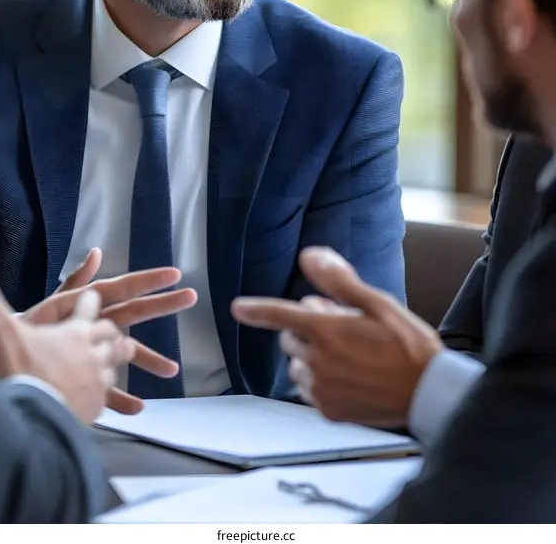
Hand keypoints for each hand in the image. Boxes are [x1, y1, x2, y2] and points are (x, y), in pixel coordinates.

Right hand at [0, 244, 135, 423]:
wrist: (27, 420)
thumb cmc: (14, 371)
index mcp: (72, 329)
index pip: (88, 304)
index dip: (89, 299)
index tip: (92, 296)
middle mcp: (90, 351)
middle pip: (111, 333)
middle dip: (112, 329)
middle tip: (118, 329)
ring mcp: (96, 380)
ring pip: (115, 363)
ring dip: (118, 357)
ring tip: (125, 354)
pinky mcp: (95, 407)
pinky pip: (113, 398)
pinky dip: (120, 397)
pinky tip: (128, 404)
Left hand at [24, 247, 197, 413]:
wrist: (7, 362)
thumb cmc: (27, 330)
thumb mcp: (52, 307)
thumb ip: (76, 282)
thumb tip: (97, 253)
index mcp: (89, 306)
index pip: (122, 288)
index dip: (147, 280)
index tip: (174, 273)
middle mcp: (97, 326)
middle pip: (133, 314)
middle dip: (162, 306)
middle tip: (191, 297)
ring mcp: (95, 353)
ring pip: (127, 354)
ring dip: (150, 360)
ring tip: (172, 371)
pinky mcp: (87, 380)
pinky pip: (108, 391)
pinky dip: (123, 399)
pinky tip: (138, 408)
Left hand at [232, 247, 442, 428]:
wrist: (430, 394)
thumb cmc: (409, 345)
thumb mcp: (378, 304)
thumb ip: (339, 281)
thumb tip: (310, 257)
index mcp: (328, 331)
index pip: (280, 316)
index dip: (256, 309)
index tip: (238, 308)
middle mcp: (319, 361)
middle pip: (290, 338)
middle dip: (307, 329)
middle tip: (341, 326)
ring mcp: (322, 390)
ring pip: (298, 365)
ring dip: (313, 356)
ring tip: (349, 354)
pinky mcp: (329, 411)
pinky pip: (310, 390)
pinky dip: (321, 380)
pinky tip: (349, 377)